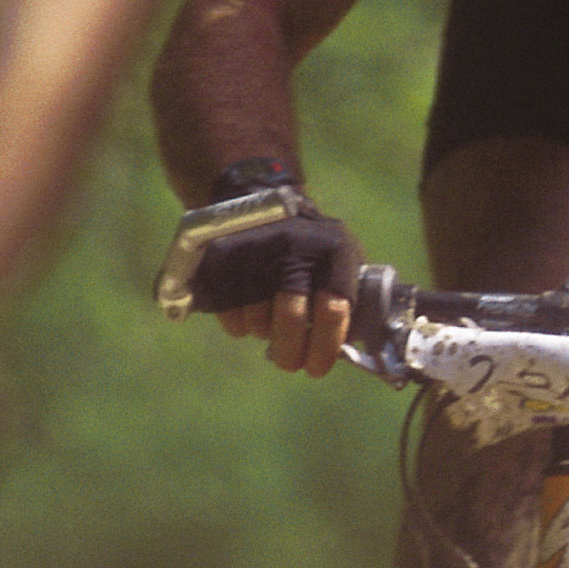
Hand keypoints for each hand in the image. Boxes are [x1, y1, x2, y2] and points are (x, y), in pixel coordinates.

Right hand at [170, 169, 362, 375]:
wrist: (259, 200)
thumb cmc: (311, 247)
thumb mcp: (340, 259)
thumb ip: (346, 299)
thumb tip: (343, 351)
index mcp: (335, 248)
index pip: (335, 307)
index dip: (327, 345)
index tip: (317, 368)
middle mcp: (296, 244)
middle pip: (292, 317)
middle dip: (290, 353)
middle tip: (289, 364)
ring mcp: (256, 247)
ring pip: (257, 319)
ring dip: (264, 333)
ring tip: (268, 323)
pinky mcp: (223, 256)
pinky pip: (229, 312)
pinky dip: (238, 324)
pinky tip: (247, 312)